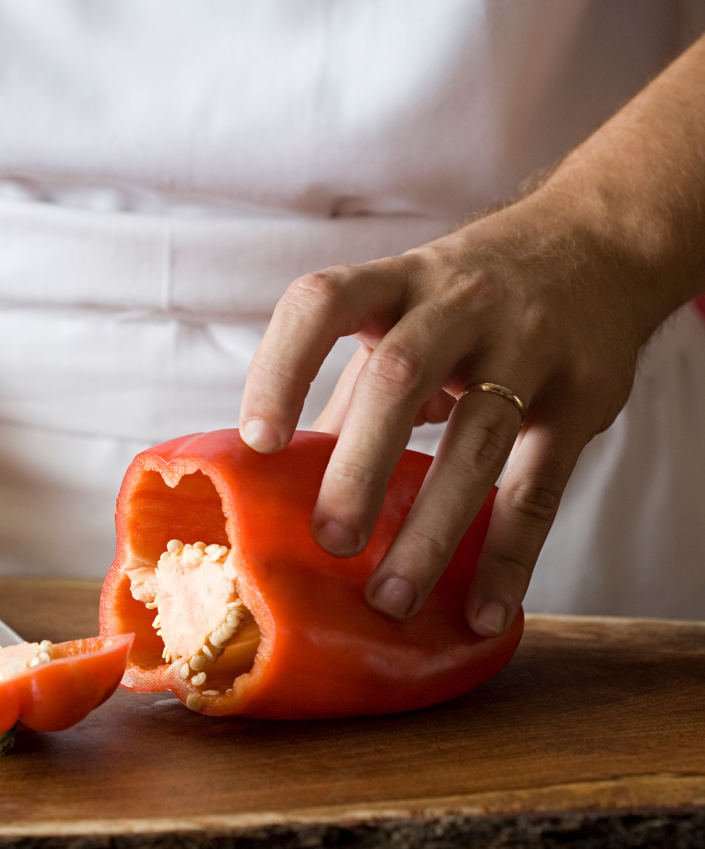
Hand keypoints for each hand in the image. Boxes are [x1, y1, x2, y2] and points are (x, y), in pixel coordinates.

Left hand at [239, 23, 704, 634]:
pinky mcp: (583, 395)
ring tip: (390, 596)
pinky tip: (482, 608)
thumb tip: (290, 473)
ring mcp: (527, 345)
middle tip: (330, 541)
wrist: (595, 242)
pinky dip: (510, 553)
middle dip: (359, 465)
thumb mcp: (408, 312)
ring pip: (476, 439)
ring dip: (430, 528)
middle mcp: (458, 302)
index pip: (322, 303)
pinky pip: (544, 483)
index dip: (281, 366)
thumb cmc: (472, 292)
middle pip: (400, 377)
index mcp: (397, 280)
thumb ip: (357, 386)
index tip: (256, 442)